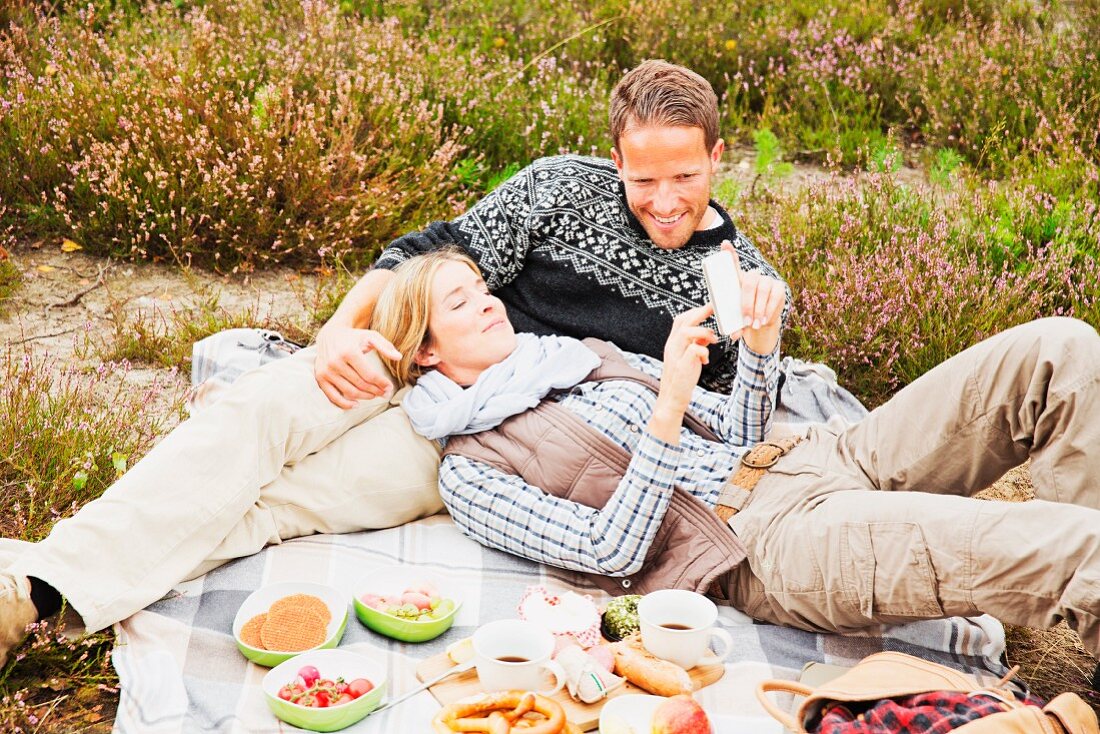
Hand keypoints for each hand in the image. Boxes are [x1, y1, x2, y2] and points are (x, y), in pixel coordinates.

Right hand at [313, 324, 400, 408]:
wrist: (330, 334)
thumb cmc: (354, 337)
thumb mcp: (371, 336)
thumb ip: (385, 346)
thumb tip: (399, 357)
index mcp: (348, 352)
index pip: (369, 374)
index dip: (381, 383)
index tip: (390, 387)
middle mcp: (335, 362)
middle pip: (360, 384)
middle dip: (375, 391)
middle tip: (385, 393)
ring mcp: (326, 371)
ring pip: (349, 392)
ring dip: (364, 397)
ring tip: (374, 395)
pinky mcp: (320, 378)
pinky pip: (332, 396)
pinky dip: (344, 404)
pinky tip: (356, 405)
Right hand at [650, 304, 716, 442]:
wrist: (672, 398)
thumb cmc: (682, 378)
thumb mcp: (687, 358)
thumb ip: (694, 345)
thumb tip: (707, 336)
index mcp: (672, 343)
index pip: (680, 320)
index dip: (695, 312)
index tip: (710, 307)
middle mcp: (671, 346)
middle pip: (684, 321)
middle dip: (701, 313)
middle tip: (715, 309)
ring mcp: (675, 355)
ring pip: (687, 332)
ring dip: (704, 332)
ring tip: (714, 340)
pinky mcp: (682, 366)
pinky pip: (694, 349)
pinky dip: (703, 351)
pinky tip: (706, 360)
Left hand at [721, 240, 784, 354]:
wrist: (762, 322)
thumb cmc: (745, 317)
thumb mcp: (737, 320)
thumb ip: (734, 325)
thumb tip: (734, 335)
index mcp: (738, 280)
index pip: (733, 263)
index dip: (729, 253)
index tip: (724, 244)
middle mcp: (752, 276)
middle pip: (749, 282)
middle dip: (747, 303)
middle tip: (746, 321)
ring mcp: (766, 280)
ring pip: (762, 291)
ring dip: (758, 310)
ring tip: (755, 324)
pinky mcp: (779, 287)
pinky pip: (775, 297)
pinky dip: (769, 311)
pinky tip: (765, 320)